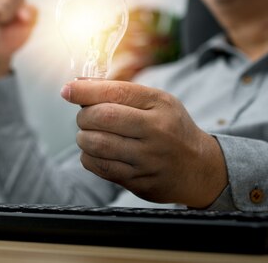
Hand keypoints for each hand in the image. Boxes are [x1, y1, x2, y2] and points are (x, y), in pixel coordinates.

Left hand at [60, 80, 227, 207]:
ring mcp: (148, 159)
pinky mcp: (139, 182)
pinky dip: (88, 157)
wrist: (200, 168)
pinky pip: (99, 167)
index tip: (67, 90)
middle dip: (83, 116)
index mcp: (159, 105)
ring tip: (90, 134)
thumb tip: (77, 85)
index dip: (84, 91)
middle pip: (101, 118)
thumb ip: (118, 91)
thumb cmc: (171, 128)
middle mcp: (156, 131)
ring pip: (96, 144)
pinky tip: (96, 152)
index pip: (115, 92)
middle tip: (85, 117)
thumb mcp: (156, 102)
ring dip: (83, 137)